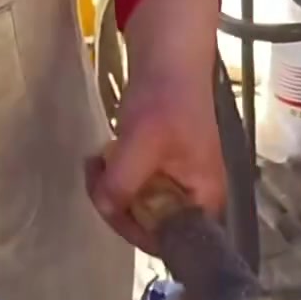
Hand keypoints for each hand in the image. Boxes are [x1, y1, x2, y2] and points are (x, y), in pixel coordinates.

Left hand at [88, 0, 226, 251]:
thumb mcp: (142, 143)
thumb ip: (123, 184)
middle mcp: (195, 200)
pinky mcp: (162, 171)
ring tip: (97, 162)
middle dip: (117, 206)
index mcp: (205, 201)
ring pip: (138, 207)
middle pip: (150, 226)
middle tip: (95, 175)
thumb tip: (105, 208)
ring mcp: (178, 185)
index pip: (170, 242)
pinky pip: (135, 188)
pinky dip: (116, 177)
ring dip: (112, 190)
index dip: (134, 231)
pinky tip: (104, 157)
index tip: (108, 206)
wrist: (168, 57)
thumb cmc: (166, 99)